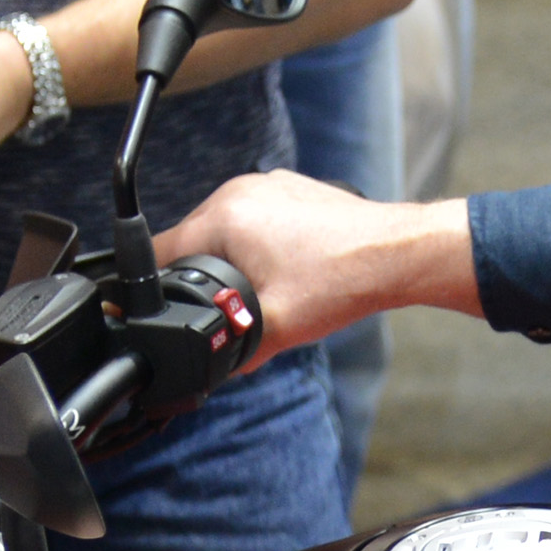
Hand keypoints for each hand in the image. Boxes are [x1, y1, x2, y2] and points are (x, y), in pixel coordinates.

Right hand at [154, 173, 468, 347]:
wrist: (395, 254)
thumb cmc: (343, 280)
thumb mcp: (277, 329)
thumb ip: (236, 349)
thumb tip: (217, 364)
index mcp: (226, 218)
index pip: (162, 251)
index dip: (155, 285)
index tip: (159, 305)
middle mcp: (239, 192)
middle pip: (192, 239)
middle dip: (202, 275)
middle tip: (227, 305)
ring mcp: (265, 186)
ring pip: (224, 229)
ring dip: (231, 259)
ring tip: (266, 287)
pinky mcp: (288, 190)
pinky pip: (253, 218)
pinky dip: (258, 244)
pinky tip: (285, 269)